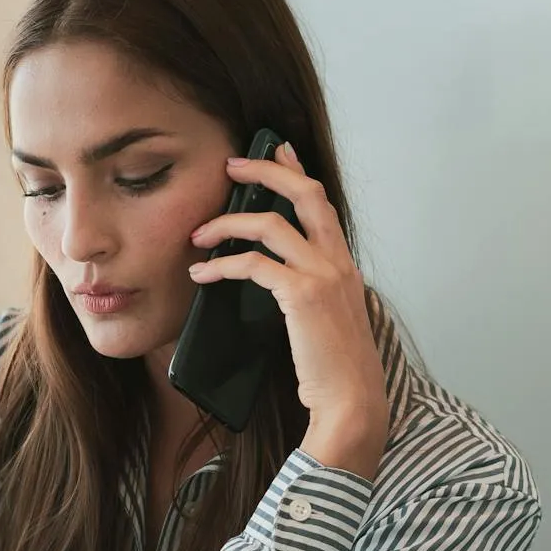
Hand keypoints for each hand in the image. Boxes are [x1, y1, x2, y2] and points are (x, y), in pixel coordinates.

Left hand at [187, 142, 389, 477]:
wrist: (352, 402)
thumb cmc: (335, 371)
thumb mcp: (326, 320)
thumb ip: (309, 293)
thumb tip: (273, 280)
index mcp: (344, 265)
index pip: (321, 203)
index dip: (297, 171)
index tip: (278, 149)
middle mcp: (338, 262)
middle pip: (304, 193)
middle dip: (265, 171)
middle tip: (231, 165)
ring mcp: (323, 275)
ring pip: (270, 224)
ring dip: (227, 223)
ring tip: (198, 235)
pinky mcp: (302, 295)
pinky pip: (254, 264)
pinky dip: (222, 264)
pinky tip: (203, 274)